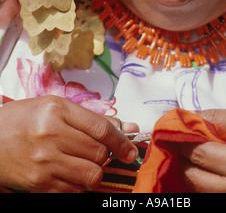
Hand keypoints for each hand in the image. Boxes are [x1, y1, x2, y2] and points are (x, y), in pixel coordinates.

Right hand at [0, 95, 138, 192]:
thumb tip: (128, 127)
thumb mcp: (54, 108)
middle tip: (101, 153)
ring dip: (95, 172)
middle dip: (106, 156)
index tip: (130, 149)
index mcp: (57, 109)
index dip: (121, 141)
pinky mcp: (38, 183)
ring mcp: (44, 160)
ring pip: (91, 174)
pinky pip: (74, 189)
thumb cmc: (22, 120)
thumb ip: (91, 118)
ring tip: (85, 163)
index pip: (101, 128)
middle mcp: (51, 133)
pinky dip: (79, 184)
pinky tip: (69, 172)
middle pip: (98, 153)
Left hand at [174, 108, 225, 192]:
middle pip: (191, 177)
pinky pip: (209, 195)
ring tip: (185, 151)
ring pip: (197, 190)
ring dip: (187, 170)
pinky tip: (199, 165)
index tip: (164, 128)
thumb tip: (187, 116)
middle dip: (179, 156)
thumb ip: (218, 117)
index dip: (178, 138)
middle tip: (174, 139)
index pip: (197, 152)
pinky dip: (199, 181)